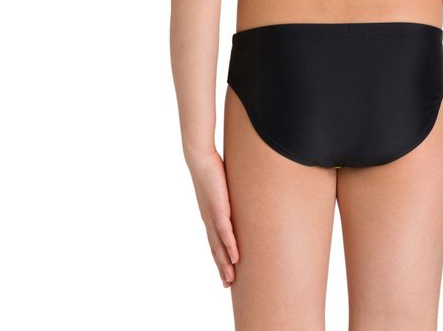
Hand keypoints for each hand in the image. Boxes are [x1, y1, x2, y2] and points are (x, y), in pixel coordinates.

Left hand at [186, 148, 239, 287]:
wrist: (200, 158)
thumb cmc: (212, 168)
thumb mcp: (223, 186)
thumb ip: (231, 194)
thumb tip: (242, 194)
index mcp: (209, 215)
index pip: (214, 242)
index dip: (219, 258)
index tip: (225, 272)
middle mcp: (209, 219)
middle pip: (215, 249)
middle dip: (221, 267)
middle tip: (228, 284)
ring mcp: (213, 216)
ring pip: (219, 245)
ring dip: (225, 263)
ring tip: (231, 278)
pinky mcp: (218, 208)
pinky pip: (225, 231)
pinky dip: (230, 245)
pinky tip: (235, 257)